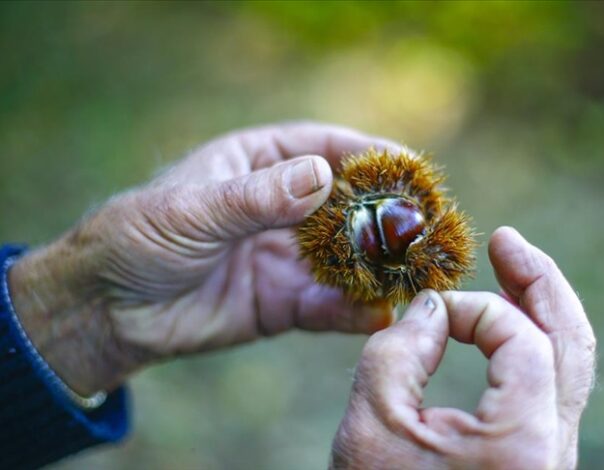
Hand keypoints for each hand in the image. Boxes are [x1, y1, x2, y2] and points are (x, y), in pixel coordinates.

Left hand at [8, 122, 402, 395]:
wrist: (107, 312)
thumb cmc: (138, 239)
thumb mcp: (193, 210)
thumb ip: (256, 198)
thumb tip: (323, 177)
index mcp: (257, 164)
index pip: (323, 148)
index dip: (369, 155)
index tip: (410, 167)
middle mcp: (280, 208)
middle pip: (347, 204)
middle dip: (387, 215)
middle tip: (427, 227)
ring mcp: (285, 257)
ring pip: (345, 258)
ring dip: (379, 266)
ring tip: (415, 275)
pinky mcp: (283, 303)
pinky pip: (327, 306)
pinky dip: (353, 311)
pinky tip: (376, 314)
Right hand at [331, 227, 595, 468]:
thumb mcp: (371, 423)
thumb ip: (398, 348)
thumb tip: (432, 305)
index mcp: (521, 444)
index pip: (522, 338)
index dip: (475, 309)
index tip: (428, 312)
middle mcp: (554, 453)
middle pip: (572, 343)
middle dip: (541, 282)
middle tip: (508, 241)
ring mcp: (552, 459)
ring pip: (570, 366)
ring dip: (542, 310)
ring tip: (513, 266)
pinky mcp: (537, 462)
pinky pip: (552, 391)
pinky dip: (533, 346)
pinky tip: (506, 322)